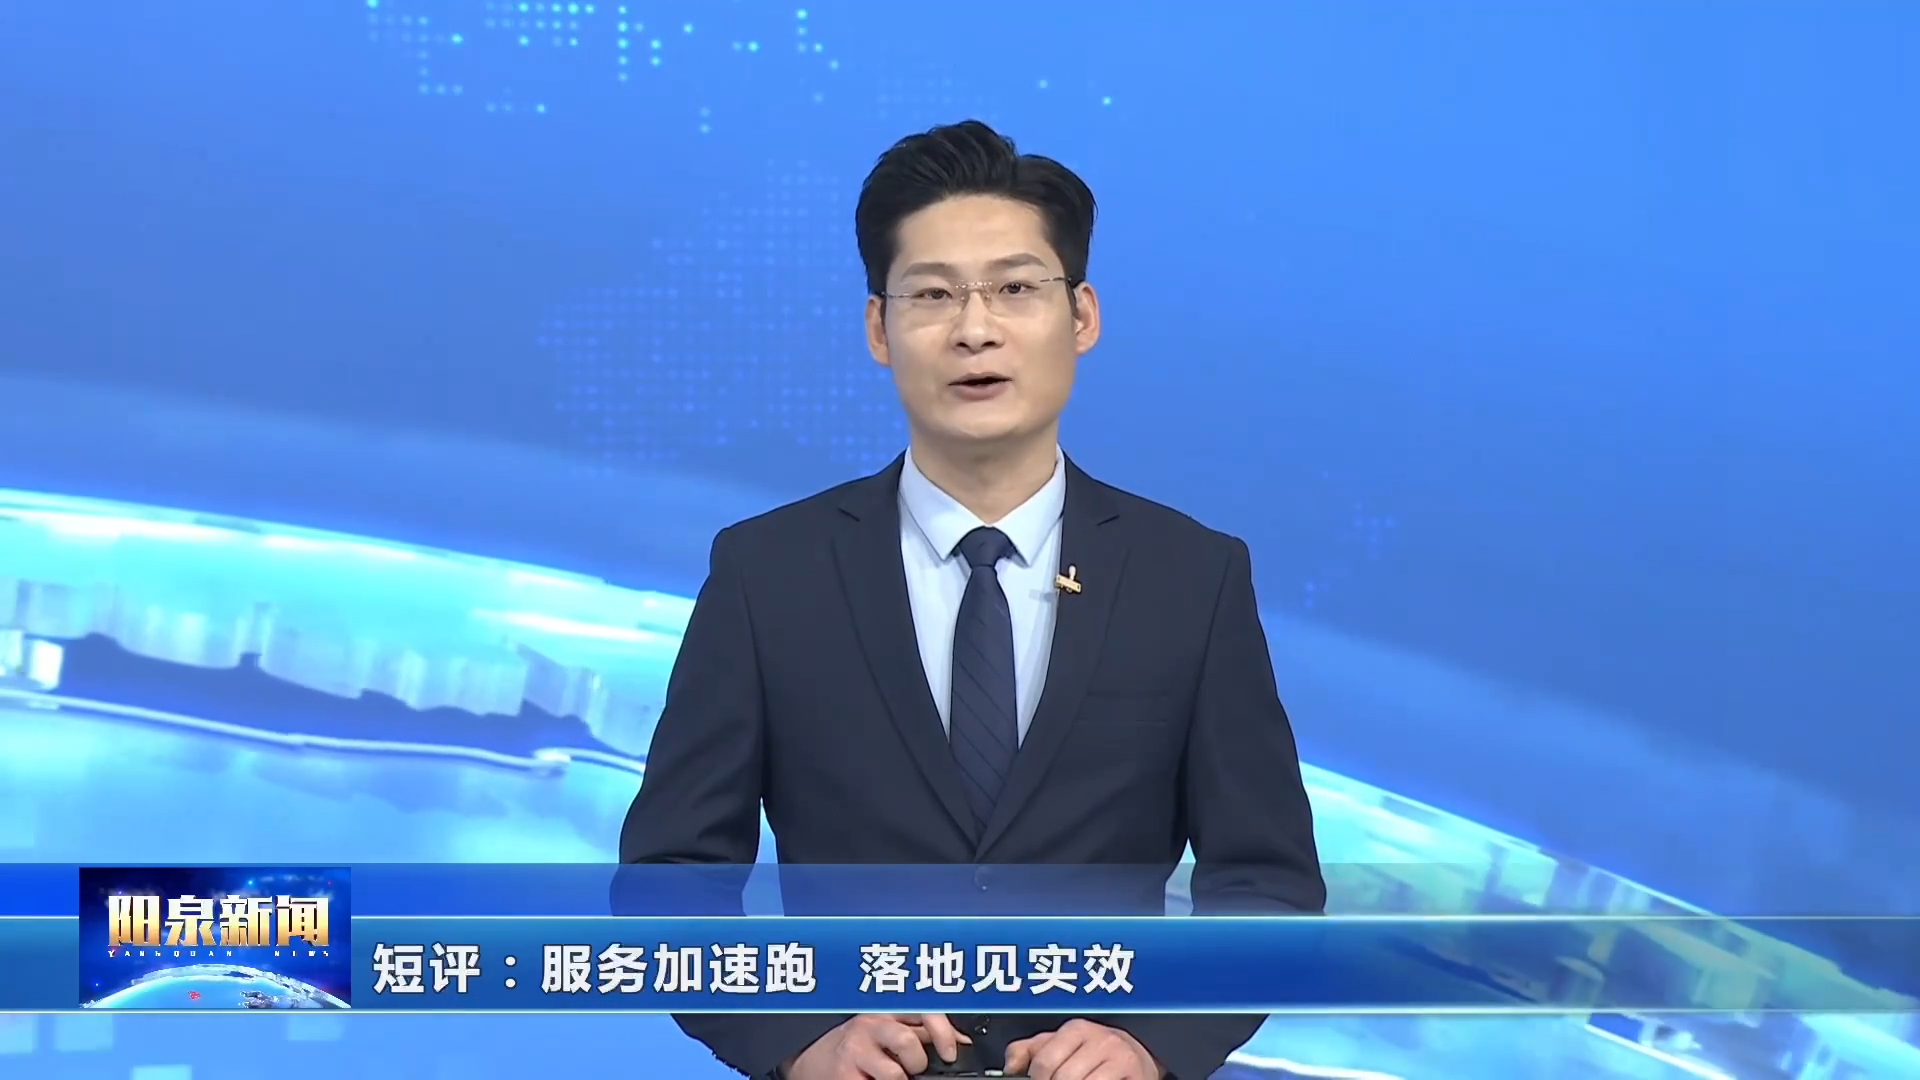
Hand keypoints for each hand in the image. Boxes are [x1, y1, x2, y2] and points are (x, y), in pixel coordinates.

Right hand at [784, 1014, 970, 1079]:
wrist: (812, 1061)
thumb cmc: (857, 1045)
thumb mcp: (889, 1029)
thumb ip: (924, 1032)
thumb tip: (962, 1041)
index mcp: (887, 1009)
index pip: (923, 1009)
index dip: (943, 1032)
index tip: (951, 1053)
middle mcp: (869, 1025)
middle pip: (908, 1042)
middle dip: (917, 1063)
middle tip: (912, 1068)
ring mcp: (854, 1051)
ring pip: (895, 1074)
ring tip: (892, 1077)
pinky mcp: (843, 1076)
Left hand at [1004, 1019, 1159, 1079]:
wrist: (1140, 1056)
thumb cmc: (1097, 1052)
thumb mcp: (1061, 1044)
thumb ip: (1030, 1051)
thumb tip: (1009, 1068)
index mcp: (1076, 1029)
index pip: (1044, 1061)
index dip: (1036, 1079)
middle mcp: (1099, 1039)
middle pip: (1063, 1076)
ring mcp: (1118, 1058)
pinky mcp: (1135, 1074)